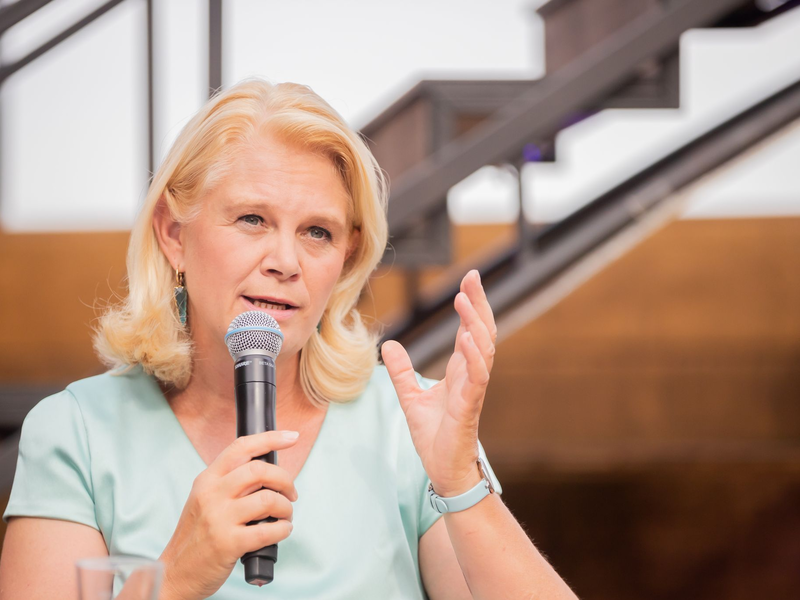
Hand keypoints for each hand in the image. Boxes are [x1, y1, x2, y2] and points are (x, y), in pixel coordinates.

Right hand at [158, 431, 299, 599]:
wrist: (175, 573)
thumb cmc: (196, 536)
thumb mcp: (204, 499)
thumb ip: (230, 483)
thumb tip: (268, 472)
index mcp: (207, 479)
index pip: (241, 447)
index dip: (270, 438)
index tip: (292, 436)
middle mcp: (212, 494)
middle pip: (259, 470)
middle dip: (285, 479)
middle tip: (291, 493)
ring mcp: (218, 518)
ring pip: (268, 499)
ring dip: (286, 508)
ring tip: (285, 516)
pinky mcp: (227, 543)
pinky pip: (268, 530)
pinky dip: (283, 529)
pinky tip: (282, 531)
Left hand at [382, 270, 496, 496]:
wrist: (443, 469)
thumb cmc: (435, 435)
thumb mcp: (411, 397)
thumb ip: (402, 371)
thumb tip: (388, 345)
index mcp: (461, 370)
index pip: (471, 329)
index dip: (472, 304)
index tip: (469, 278)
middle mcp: (471, 375)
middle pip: (482, 332)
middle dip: (479, 304)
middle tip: (473, 277)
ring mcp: (473, 390)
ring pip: (482, 350)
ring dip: (475, 324)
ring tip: (464, 300)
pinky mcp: (469, 407)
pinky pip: (476, 378)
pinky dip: (473, 357)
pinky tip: (466, 338)